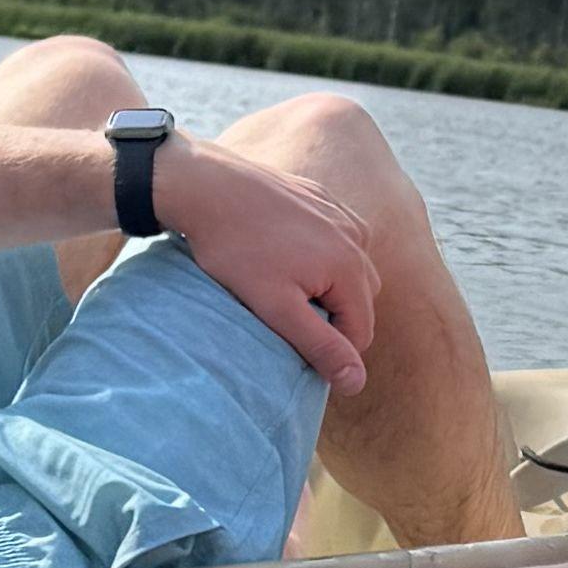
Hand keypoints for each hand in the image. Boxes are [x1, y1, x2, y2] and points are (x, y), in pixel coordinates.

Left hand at [149, 133, 378, 391]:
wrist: (207, 185)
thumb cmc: (236, 248)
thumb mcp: (275, 306)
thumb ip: (320, 345)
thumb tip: (358, 382)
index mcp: (351, 267)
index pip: (360, 334)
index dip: (327, 349)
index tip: (287, 338)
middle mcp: (358, 238)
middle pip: (360, 302)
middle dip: (330, 316)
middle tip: (281, 310)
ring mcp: (343, 215)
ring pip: (350, 272)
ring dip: (326, 288)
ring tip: (281, 283)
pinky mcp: (325, 200)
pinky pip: (338, 241)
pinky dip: (320, 258)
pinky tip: (283, 255)